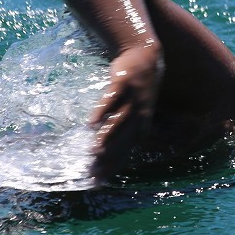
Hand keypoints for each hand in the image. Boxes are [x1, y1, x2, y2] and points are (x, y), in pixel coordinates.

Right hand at [89, 44, 164, 183]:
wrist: (144, 56)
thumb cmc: (136, 88)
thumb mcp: (136, 110)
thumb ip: (124, 127)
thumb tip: (106, 147)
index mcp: (141, 123)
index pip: (127, 149)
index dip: (114, 164)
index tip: (99, 179)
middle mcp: (139, 114)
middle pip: (123, 139)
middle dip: (109, 157)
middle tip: (93, 170)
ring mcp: (132, 99)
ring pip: (119, 122)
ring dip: (106, 137)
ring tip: (93, 152)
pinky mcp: (123, 84)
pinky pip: (111, 100)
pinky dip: (102, 112)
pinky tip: (90, 123)